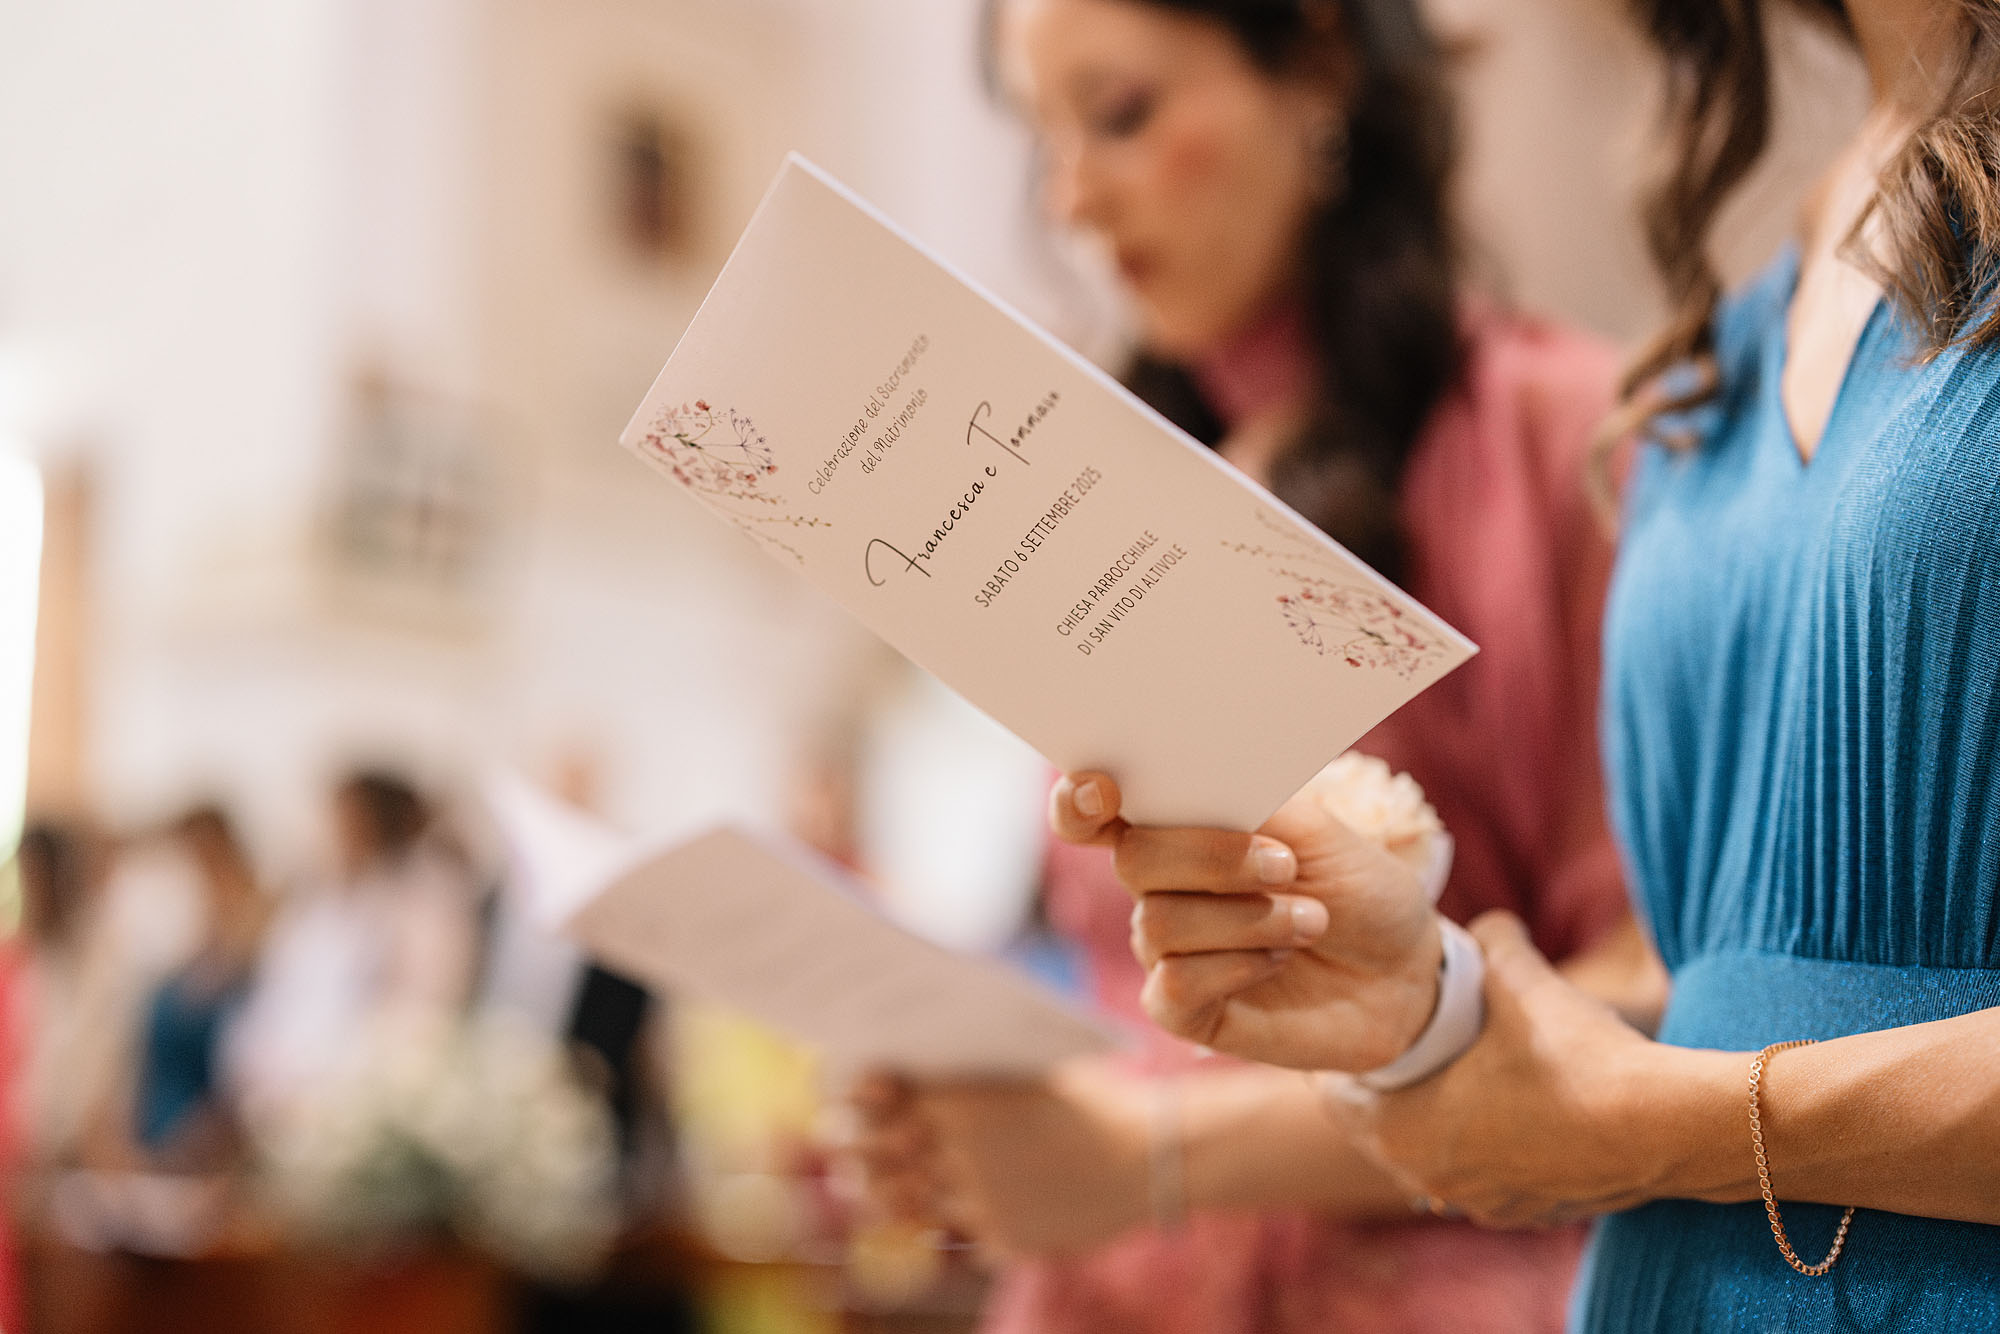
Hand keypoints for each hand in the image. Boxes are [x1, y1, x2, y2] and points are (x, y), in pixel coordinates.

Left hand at [849, 1063, 1150, 1258]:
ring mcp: (978, 1202)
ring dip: (881, 1192)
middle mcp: (960, 1152)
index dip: (851, 1098)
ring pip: (905, 1202)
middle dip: (849, 1148)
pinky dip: (956, 1218)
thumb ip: (964, 1079)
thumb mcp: (1025, 1069)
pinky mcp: (1000, 1241)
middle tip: (837, 1140)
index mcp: (962, 1100)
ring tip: (871, 1184)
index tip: (842, 1095)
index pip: (876, 1101)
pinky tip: (958, 1202)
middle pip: (875, 1156)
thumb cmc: (1088, 1100)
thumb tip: (903, 1073)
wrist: (1149, 1157)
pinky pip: (959, 1233)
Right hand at [1050, 771, 1443, 1071]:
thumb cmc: (1356, 888)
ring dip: (1248, 919)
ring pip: (1159, 923)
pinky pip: (1174, 985)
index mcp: (1179, 827)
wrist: (1404, 972)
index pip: (1092, 810)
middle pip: (1133, 859)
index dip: (1079, 800)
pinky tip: (1277, 961)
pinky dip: (1236, 966)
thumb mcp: (1320, 831)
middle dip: (1213, 859)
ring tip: (1309, 919)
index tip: (1102, 790)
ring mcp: (1168, 950)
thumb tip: (1191, 775)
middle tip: (1286, 866)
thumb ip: (1251, 802)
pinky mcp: (1186, 1009)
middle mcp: (1160, 885)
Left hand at [1324, 911, 1708, 1226]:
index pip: (1337, 1099)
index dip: (1344, 1061)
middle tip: (1407, 1044)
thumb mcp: (1521, 978)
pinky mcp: (1530, 1216)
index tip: (1360, 1031)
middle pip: (1383, 1129)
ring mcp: (1482, 1206)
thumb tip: (1487, 924)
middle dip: (1392, 1087)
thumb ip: (1492, 941)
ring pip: (1436, 1158)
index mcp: (1403, 1133)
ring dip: (1439, 1120)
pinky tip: (1512, 1111)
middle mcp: (1431, 1182)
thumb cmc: (1575, 1056)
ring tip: (1458, 1074)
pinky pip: (1487, 1177)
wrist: (1667, 1127)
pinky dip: (1489, 1147)